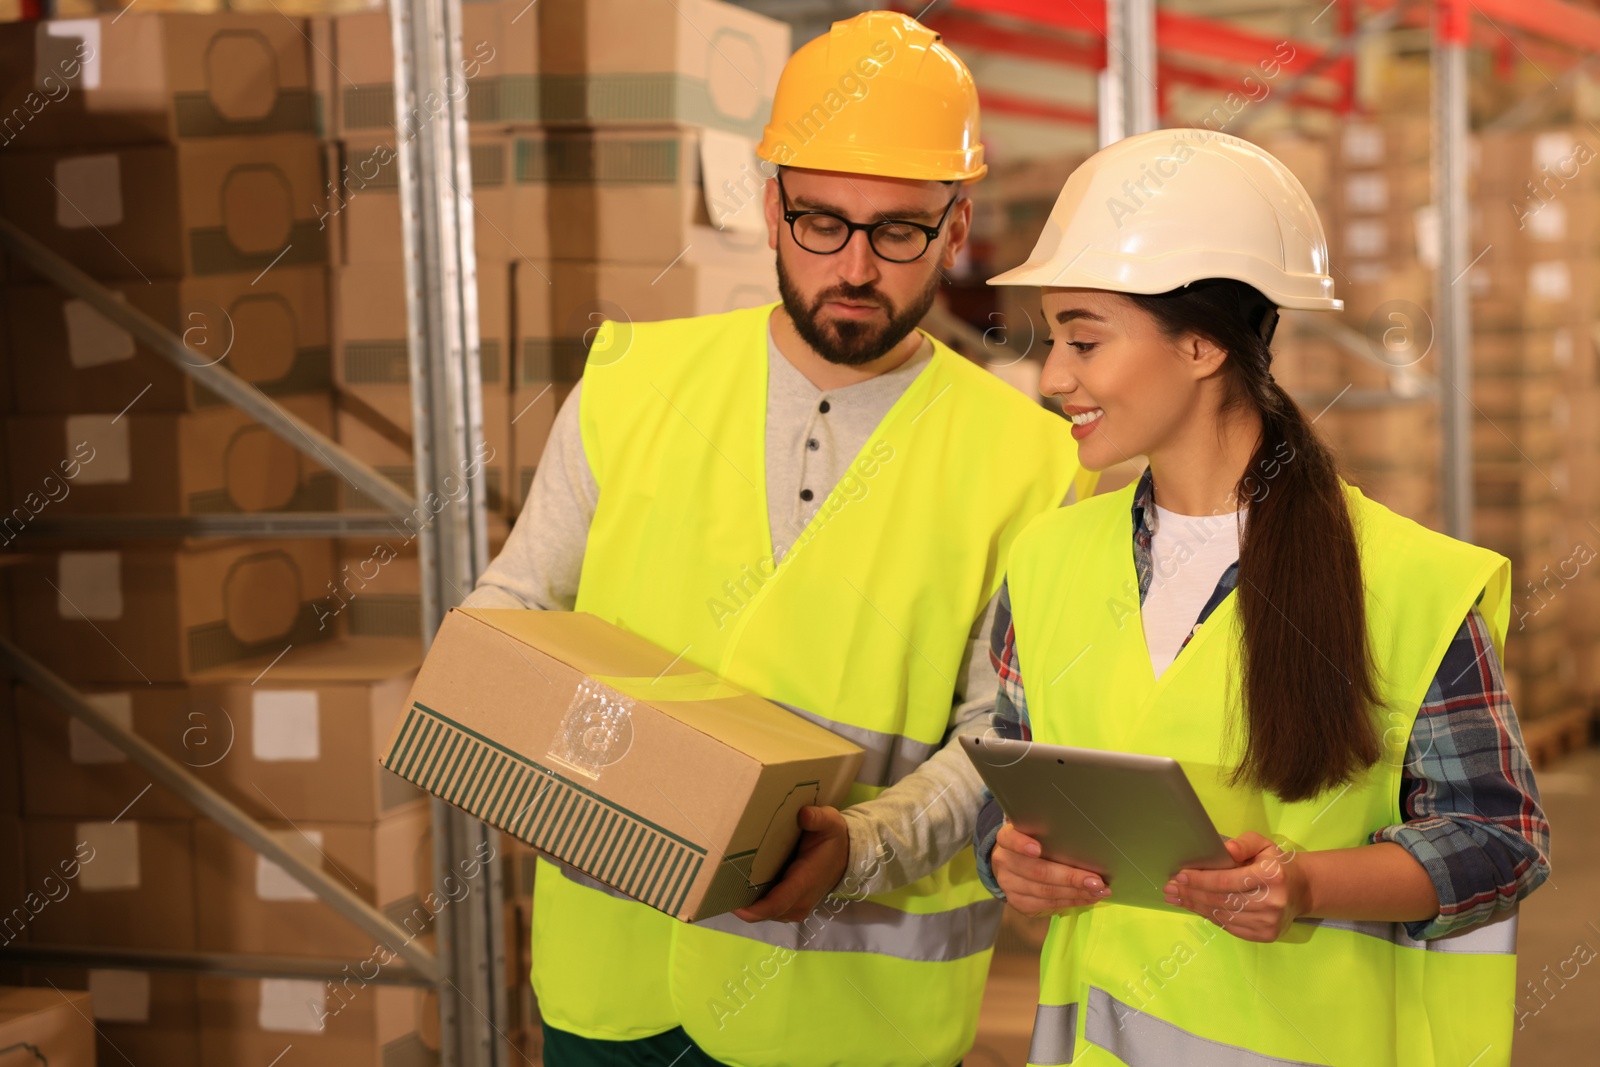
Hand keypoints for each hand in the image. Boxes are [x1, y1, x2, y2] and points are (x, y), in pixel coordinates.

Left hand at [732, 805, 849, 923]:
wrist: (846, 856)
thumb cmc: (832, 838)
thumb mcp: (830, 822)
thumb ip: (818, 818)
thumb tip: (803, 814)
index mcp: (805, 881)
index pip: (778, 902)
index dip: (755, 908)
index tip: (733, 904)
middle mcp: (799, 901)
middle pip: (765, 912)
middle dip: (742, 905)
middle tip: (716, 888)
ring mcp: (795, 907)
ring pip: (764, 913)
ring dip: (746, 905)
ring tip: (722, 887)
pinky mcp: (789, 907)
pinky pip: (767, 910)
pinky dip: (753, 904)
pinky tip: (737, 887)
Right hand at [992, 821, 1110, 917]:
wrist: (1012, 865)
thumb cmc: (1034, 843)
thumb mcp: (1037, 834)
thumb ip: (1053, 837)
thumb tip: (1089, 845)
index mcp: (1006, 839)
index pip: (1009, 839)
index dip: (1021, 844)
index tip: (1037, 849)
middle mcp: (1004, 861)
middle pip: (1037, 871)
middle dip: (1070, 877)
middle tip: (1096, 881)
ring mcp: (1009, 884)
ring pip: (1045, 891)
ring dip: (1076, 893)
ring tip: (1099, 891)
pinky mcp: (1018, 902)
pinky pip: (1047, 905)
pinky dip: (1071, 901)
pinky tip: (1087, 898)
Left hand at [1165, 831, 1307, 942]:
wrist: (1302, 890)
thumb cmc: (1276, 864)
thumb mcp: (1263, 845)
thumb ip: (1243, 843)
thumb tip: (1224, 849)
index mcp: (1271, 876)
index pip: (1226, 881)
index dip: (1200, 879)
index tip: (1179, 875)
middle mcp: (1272, 902)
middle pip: (1220, 900)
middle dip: (1191, 893)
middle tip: (1169, 888)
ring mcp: (1269, 923)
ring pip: (1222, 916)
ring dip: (1195, 906)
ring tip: (1176, 898)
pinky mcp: (1266, 936)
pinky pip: (1229, 927)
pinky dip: (1209, 917)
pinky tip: (1196, 907)